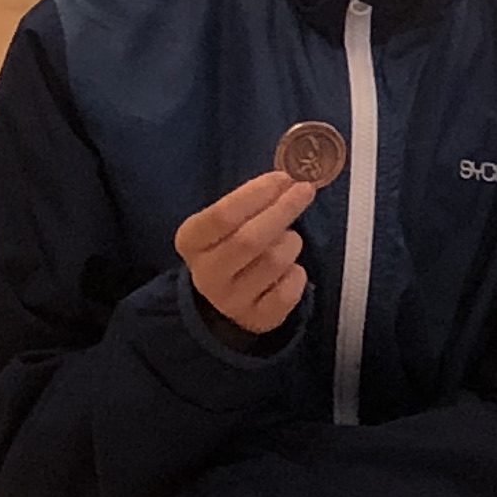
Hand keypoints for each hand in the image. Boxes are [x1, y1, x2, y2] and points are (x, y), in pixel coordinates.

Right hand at [175, 172, 319, 337]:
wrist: (222, 303)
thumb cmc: (230, 248)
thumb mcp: (224, 225)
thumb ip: (249, 202)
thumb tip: (288, 180)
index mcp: (192, 241)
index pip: (222, 215)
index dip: (256, 194)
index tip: (283, 178)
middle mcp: (207, 273)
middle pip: (249, 239)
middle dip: (282, 210)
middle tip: (304, 191)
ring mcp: (230, 300)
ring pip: (273, 262)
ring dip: (290, 243)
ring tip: (290, 238)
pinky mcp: (257, 318)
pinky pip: (288, 291)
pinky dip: (297, 275)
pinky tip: (291, 269)